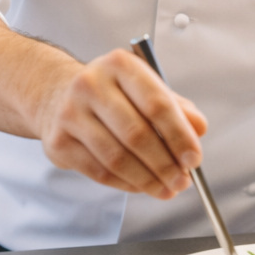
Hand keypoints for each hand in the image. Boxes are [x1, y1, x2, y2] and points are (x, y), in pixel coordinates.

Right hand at [37, 49, 207, 199]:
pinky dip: (126, 184)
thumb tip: (199, 129)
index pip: (157, 104)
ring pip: (117, 158)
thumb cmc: (111, 94)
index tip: (194, 158)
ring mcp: (70, 113)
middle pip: (137, 134)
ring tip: (166, 189)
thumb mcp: (145, 89)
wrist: (56, 95)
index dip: (179, 135)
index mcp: (120, 65)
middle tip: (182, 181)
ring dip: (147, 180)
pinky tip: (141, 186)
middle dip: (165, 164)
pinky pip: (99, 171)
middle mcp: (91, 84)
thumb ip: (176, 107)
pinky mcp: (59, 142)